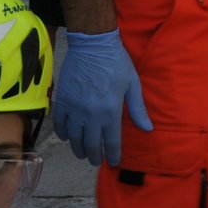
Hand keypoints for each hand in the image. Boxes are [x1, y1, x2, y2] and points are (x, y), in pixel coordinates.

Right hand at [53, 29, 152, 165]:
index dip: (113, 154)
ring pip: (73, 138)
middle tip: (97, 161)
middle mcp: (91, 114)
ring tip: (82, 153)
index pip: (111, 141)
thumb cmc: (116, 63)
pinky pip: (60, 124)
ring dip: (78, 148)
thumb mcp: (132, 84)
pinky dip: (63, 133)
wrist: (92, 45)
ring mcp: (74, 108)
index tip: (114, 162)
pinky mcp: (61, 101)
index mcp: (110, 111)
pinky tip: (67, 137)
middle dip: (94, 156)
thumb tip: (148, 129)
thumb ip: (138, 109)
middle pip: (90, 143)